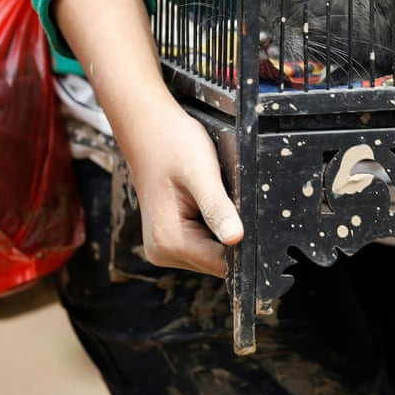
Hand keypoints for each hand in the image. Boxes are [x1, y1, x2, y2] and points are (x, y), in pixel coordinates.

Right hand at [124, 102, 242, 276]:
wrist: (148, 130)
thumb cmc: (172, 144)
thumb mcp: (200, 171)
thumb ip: (217, 207)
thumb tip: (236, 239)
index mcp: (168, 240)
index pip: (221, 264)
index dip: (243, 244)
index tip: (246, 216)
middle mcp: (162, 251)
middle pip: (217, 261)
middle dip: (231, 234)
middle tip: (227, 198)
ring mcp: (163, 248)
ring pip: (212, 254)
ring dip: (222, 229)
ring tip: (213, 197)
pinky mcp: (169, 240)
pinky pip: (203, 243)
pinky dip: (213, 226)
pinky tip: (206, 202)